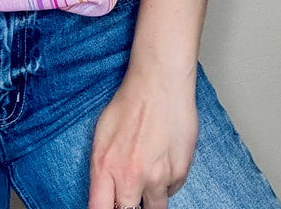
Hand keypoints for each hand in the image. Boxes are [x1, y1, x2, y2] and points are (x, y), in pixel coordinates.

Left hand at [88, 63, 197, 208]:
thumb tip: (104, 195)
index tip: (110, 206)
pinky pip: (171, 191)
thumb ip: (101, 170)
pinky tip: (162, 158)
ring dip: (149, 196)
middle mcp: (130, 177)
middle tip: (131, 189)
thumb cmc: (129, 103)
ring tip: (147, 169)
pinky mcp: (179, 174)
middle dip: (129, 205)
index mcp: (105, 167)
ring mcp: (157, 178)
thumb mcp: (101, 135)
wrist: (159, 83)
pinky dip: (166, 182)